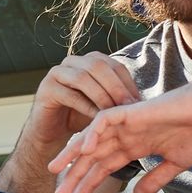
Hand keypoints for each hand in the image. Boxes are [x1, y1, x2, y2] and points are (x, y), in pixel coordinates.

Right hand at [25, 53, 139, 151]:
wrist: (53, 132)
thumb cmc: (81, 116)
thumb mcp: (104, 103)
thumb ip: (119, 96)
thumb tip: (146, 100)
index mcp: (89, 60)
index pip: (113, 64)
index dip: (127, 82)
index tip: (138, 102)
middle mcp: (72, 61)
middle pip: (97, 66)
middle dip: (115, 86)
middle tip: (127, 105)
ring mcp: (56, 73)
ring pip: (82, 77)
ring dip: (101, 95)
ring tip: (112, 113)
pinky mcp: (45, 89)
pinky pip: (69, 94)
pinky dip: (85, 106)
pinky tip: (96, 119)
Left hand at [49, 72, 191, 192]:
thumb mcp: (174, 163)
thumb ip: (154, 179)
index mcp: (134, 146)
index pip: (104, 167)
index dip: (88, 183)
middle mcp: (125, 135)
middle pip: (92, 157)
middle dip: (74, 175)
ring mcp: (126, 122)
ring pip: (91, 138)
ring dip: (73, 154)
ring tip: (55, 170)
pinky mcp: (131, 110)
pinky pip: (105, 120)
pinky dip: (93, 133)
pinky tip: (84, 150)